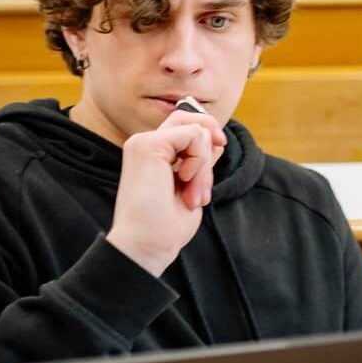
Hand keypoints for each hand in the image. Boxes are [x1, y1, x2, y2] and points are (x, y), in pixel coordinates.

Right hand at [105, 109, 226, 275]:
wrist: (147, 245)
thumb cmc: (167, 225)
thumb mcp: (193, 186)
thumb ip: (201, 161)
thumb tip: (217, 139)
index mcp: (154, 155)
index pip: (187, 128)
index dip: (208, 142)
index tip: (209, 173)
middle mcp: (146, 144)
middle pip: (189, 118)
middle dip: (211, 142)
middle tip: (208, 178)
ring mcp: (143, 142)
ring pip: (196, 130)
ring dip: (206, 166)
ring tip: (194, 195)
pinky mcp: (147, 145)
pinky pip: (193, 135)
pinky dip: (200, 160)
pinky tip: (186, 182)